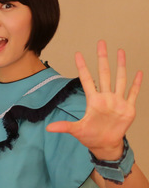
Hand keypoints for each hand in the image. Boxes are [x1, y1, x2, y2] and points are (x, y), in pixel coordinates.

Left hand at [46, 40, 141, 159]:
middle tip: (101, 43)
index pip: (87, 79)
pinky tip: (139, 72)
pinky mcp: (127, 108)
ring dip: (121, 65)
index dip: (83, 67)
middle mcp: (105, 97)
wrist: (105, 144)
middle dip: (102, 58)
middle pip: (104, 73)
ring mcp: (117, 101)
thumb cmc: (90, 136)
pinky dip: (136, 84)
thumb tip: (48, 128)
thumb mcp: (76, 130)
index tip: (78, 54)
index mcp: (93, 100)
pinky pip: (133, 93)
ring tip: (120, 51)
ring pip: (120, 79)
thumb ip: (64, 127)